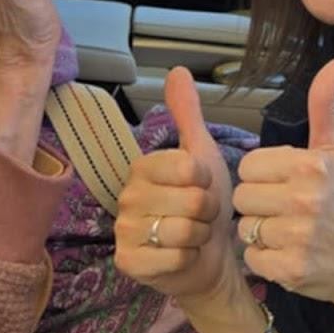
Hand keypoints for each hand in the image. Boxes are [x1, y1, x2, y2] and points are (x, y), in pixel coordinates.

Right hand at [115, 68, 243, 306]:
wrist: (210, 258)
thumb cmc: (205, 206)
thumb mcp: (202, 156)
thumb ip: (188, 116)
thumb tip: (177, 70)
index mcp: (143, 167)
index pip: (187, 167)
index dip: (206, 180)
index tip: (202, 187)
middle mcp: (127, 196)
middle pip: (190, 200)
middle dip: (206, 211)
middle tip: (200, 216)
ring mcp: (124, 230)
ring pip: (182, 229)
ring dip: (198, 236)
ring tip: (192, 235)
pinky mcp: (129, 262)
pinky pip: (172, 258)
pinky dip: (186, 259)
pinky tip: (182, 256)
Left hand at [233, 59, 333, 324]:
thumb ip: (325, 106)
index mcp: (311, 165)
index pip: (248, 165)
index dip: (263, 177)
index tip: (285, 185)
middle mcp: (305, 199)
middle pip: (241, 196)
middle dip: (258, 204)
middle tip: (286, 212)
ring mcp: (298, 236)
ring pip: (244, 228)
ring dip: (260, 233)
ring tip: (287, 233)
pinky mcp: (291, 269)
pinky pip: (252, 258)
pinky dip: (265, 261)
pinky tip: (288, 255)